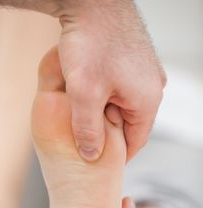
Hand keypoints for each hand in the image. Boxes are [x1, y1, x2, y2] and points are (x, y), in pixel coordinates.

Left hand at [54, 0, 166, 160]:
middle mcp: (153, 87)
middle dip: (110, 133)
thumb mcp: (84, 93)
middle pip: (131, 124)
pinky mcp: (136, 62)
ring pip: (125, 106)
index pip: (136, 142)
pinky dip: (108, 96)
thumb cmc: (90, 43)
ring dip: (107, 113)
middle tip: (88, 141)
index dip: (118, 156)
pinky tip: (91, 93)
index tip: (100, 163)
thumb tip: (91, 156)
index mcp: (148, 100)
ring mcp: (147, 73)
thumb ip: (87, 129)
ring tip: (85, 116)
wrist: (93, 2)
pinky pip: (123, 89)